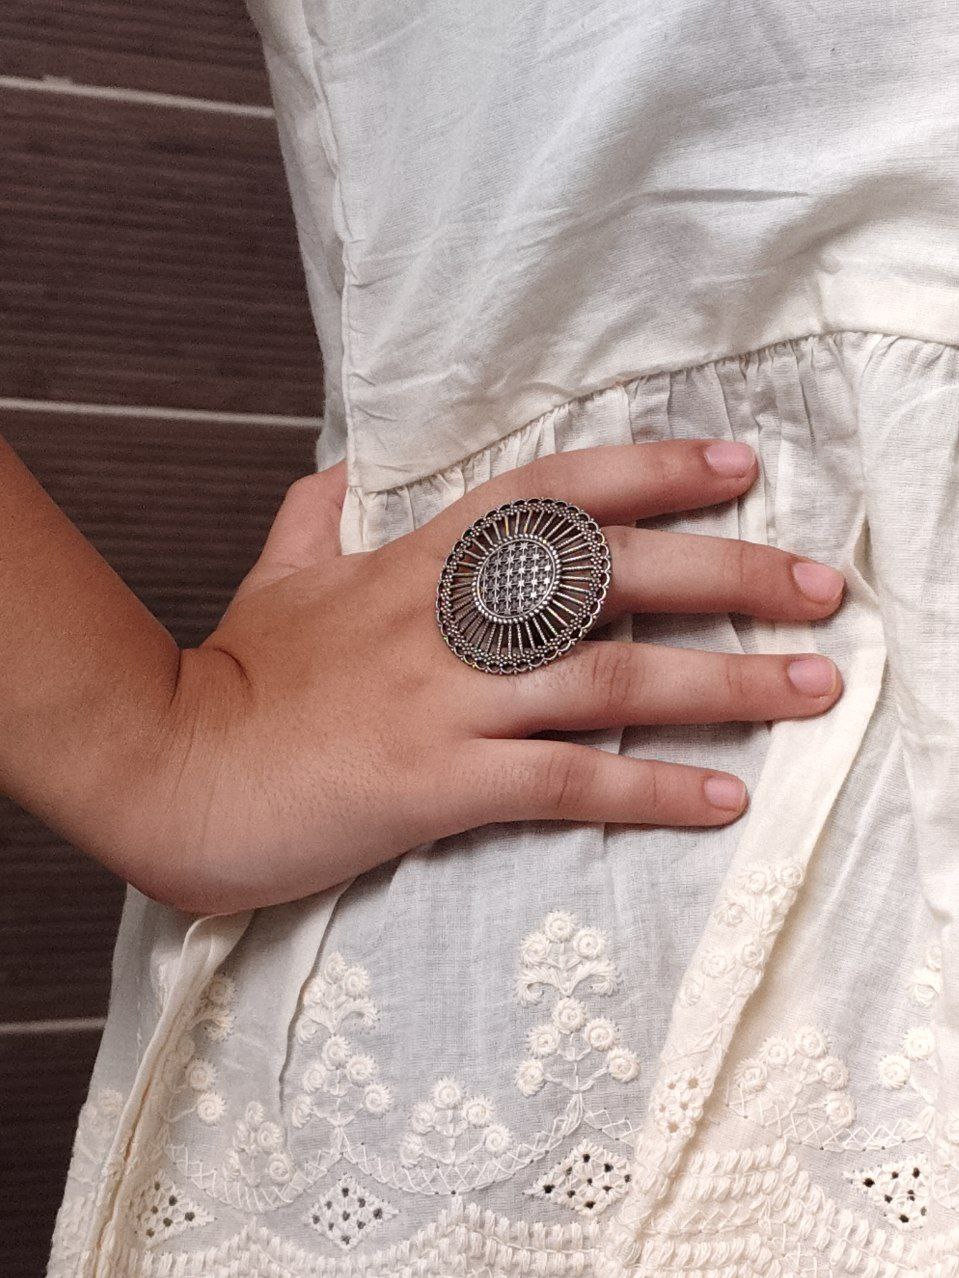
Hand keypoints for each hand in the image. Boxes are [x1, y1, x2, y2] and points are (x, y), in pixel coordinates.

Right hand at [142, 439, 843, 913]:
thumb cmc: (231, 676)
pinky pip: (567, 780)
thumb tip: (343, 465)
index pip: (554, 493)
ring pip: (610, 677)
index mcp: (416, 558)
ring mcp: (446, 698)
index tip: (737, 468)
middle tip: (822, 585)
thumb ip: (319, 511)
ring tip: (811, 689)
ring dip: (724, 684)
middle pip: (612, 576)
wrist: (167, 767)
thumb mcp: (275, 571)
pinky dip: (651, 788)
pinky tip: (721, 799)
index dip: (651, 472)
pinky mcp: (438, 782)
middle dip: (729, 572)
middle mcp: (447, 617)